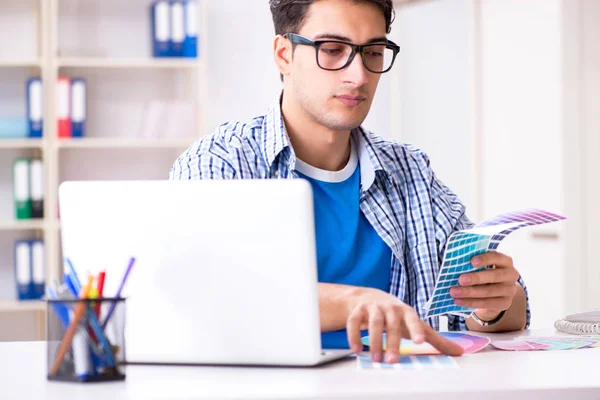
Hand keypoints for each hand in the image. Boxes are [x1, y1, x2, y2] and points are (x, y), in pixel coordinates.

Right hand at [346, 288, 463, 362]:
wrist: (368, 297)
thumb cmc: (397, 315)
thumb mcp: (415, 324)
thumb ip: (436, 339)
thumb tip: (460, 352)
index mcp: (406, 311)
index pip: (412, 319)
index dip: (416, 329)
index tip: (419, 341)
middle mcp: (390, 308)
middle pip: (391, 325)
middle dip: (391, 343)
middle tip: (392, 360)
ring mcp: (373, 308)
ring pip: (373, 323)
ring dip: (373, 341)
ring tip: (375, 359)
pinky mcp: (358, 311)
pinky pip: (354, 322)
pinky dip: (353, 335)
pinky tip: (356, 349)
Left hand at [450, 251, 519, 320]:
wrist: (494, 294)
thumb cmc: (483, 274)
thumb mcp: (482, 267)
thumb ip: (474, 264)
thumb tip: (455, 264)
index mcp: (505, 261)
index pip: (497, 257)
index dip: (485, 259)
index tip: (472, 261)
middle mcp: (511, 275)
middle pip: (494, 276)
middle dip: (476, 278)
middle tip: (460, 279)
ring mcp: (510, 290)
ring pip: (489, 291)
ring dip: (469, 292)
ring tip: (453, 292)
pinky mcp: (505, 303)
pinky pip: (486, 303)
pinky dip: (470, 302)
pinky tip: (458, 301)